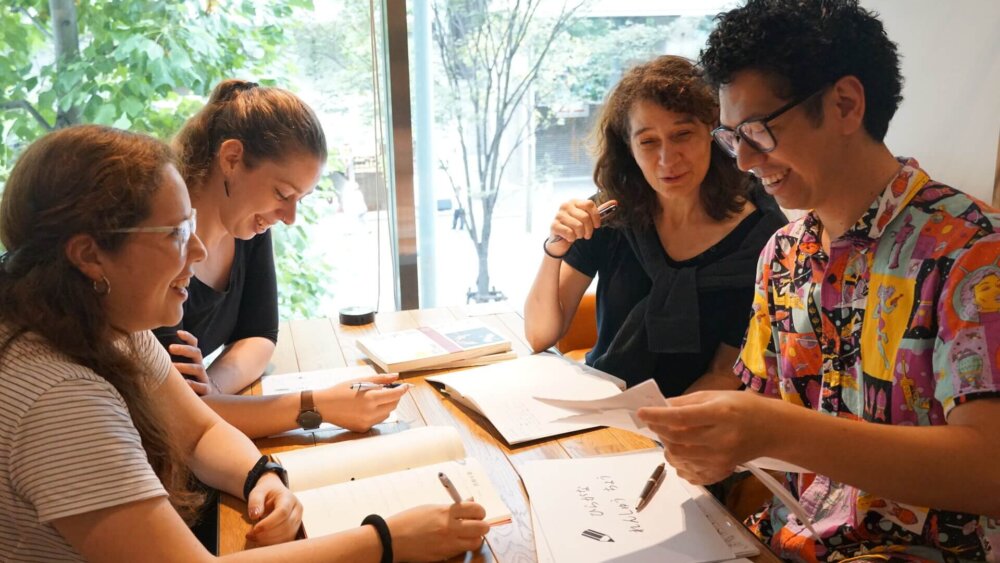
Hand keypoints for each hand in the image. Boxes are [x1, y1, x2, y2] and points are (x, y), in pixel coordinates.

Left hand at [169, 330, 217, 395]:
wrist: (199, 397)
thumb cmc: (181, 381)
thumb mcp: (175, 369)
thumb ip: (166, 361)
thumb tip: (147, 350)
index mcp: (193, 359)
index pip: (193, 344)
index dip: (188, 337)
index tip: (178, 332)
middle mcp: (199, 365)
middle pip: (196, 353)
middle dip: (184, 349)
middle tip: (170, 347)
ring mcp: (203, 377)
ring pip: (198, 368)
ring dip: (185, 366)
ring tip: (173, 367)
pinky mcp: (206, 390)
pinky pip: (202, 386)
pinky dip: (193, 384)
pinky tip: (185, 383)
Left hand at [245, 472, 301, 545]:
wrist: (275, 492)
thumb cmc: (266, 492)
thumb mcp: (258, 492)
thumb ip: (255, 501)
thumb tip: (254, 515)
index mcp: (288, 498)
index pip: (283, 512)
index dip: (269, 523)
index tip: (255, 529)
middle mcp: (297, 509)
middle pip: (286, 526)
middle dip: (267, 534)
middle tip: (250, 535)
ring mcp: (298, 520)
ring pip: (287, 535)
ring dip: (269, 540)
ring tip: (254, 537)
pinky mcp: (295, 529)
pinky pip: (286, 540)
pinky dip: (273, 542)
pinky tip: (261, 539)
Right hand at [314, 374, 409, 432]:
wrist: (324, 406)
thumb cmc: (341, 390)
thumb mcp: (360, 380)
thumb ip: (380, 379)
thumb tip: (396, 376)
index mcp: (370, 398)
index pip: (395, 395)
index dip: (402, 390)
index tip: (406, 386)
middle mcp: (370, 412)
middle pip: (393, 405)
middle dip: (394, 397)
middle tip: (388, 390)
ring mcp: (367, 422)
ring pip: (387, 414)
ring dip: (386, 405)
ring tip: (373, 399)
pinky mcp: (363, 429)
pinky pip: (377, 420)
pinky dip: (377, 413)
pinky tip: (366, 408)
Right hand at [388, 502, 488, 560]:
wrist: (393, 539)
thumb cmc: (409, 520)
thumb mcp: (431, 508)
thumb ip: (452, 507)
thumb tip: (470, 502)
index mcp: (446, 512)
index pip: (476, 509)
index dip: (480, 511)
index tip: (477, 512)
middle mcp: (450, 527)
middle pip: (482, 527)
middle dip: (482, 525)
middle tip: (476, 524)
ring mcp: (448, 543)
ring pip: (475, 542)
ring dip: (474, 538)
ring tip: (466, 534)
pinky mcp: (444, 555)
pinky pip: (462, 550)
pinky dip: (463, 546)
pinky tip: (454, 541)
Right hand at [545, 199, 615, 256]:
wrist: (560, 241)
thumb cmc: (575, 228)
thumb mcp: (588, 219)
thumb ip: (600, 211)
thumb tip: (615, 202)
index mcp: (575, 202)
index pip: (590, 204)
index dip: (596, 217)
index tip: (597, 226)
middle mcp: (565, 205)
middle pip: (585, 217)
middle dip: (588, 229)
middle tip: (586, 235)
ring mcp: (558, 215)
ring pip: (578, 226)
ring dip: (580, 235)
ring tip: (577, 236)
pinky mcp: (554, 225)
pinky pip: (569, 232)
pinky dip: (572, 238)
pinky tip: (569, 238)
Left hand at [636, 391, 776, 484]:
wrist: (772, 430)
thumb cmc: (743, 407)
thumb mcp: (717, 395)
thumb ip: (687, 402)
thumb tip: (660, 406)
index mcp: (720, 414)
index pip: (681, 418)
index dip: (658, 416)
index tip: (641, 413)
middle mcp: (721, 439)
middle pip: (677, 440)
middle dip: (659, 431)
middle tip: (654, 423)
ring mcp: (722, 458)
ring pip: (680, 458)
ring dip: (667, 447)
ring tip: (668, 437)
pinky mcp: (722, 470)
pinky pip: (691, 472)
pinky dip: (679, 463)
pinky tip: (681, 452)